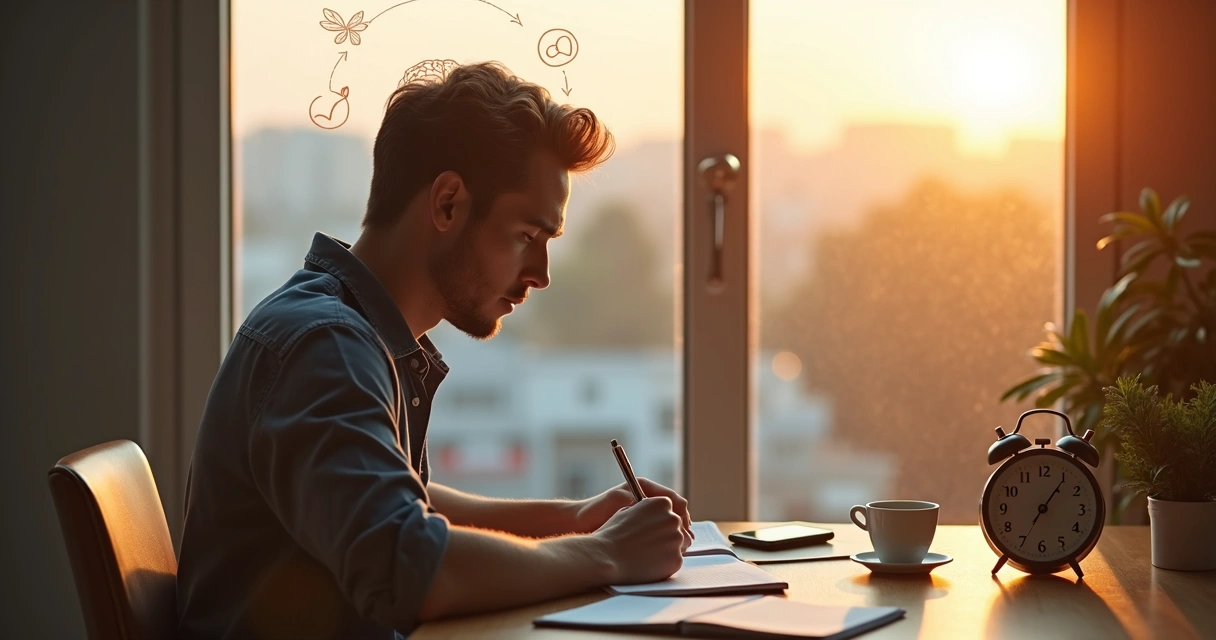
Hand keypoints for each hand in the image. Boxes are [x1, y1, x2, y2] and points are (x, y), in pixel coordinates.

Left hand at [575, 478, 692, 543]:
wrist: (580, 525)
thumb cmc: (596, 510)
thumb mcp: (620, 500)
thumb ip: (642, 503)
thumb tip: (667, 507)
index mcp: (645, 489)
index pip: (674, 500)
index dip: (681, 513)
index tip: (682, 527)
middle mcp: (649, 502)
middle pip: (676, 515)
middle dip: (681, 529)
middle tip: (684, 542)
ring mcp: (647, 518)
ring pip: (670, 528)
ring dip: (674, 538)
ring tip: (675, 549)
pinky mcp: (643, 532)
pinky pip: (661, 538)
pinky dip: (664, 545)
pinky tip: (663, 554)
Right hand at [590, 496, 685, 583]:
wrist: (607, 557)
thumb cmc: (613, 534)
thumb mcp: (629, 511)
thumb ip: (647, 511)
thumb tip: (656, 518)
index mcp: (662, 503)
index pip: (669, 510)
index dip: (659, 521)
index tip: (651, 529)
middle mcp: (673, 519)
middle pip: (675, 527)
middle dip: (664, 535)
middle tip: (646, 544)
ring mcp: (676, 540)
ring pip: (677, 545)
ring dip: (666, 548)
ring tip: (645, 554)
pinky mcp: (677, 560)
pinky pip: (674, 561)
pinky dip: (664, 563)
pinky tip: (648, 564)